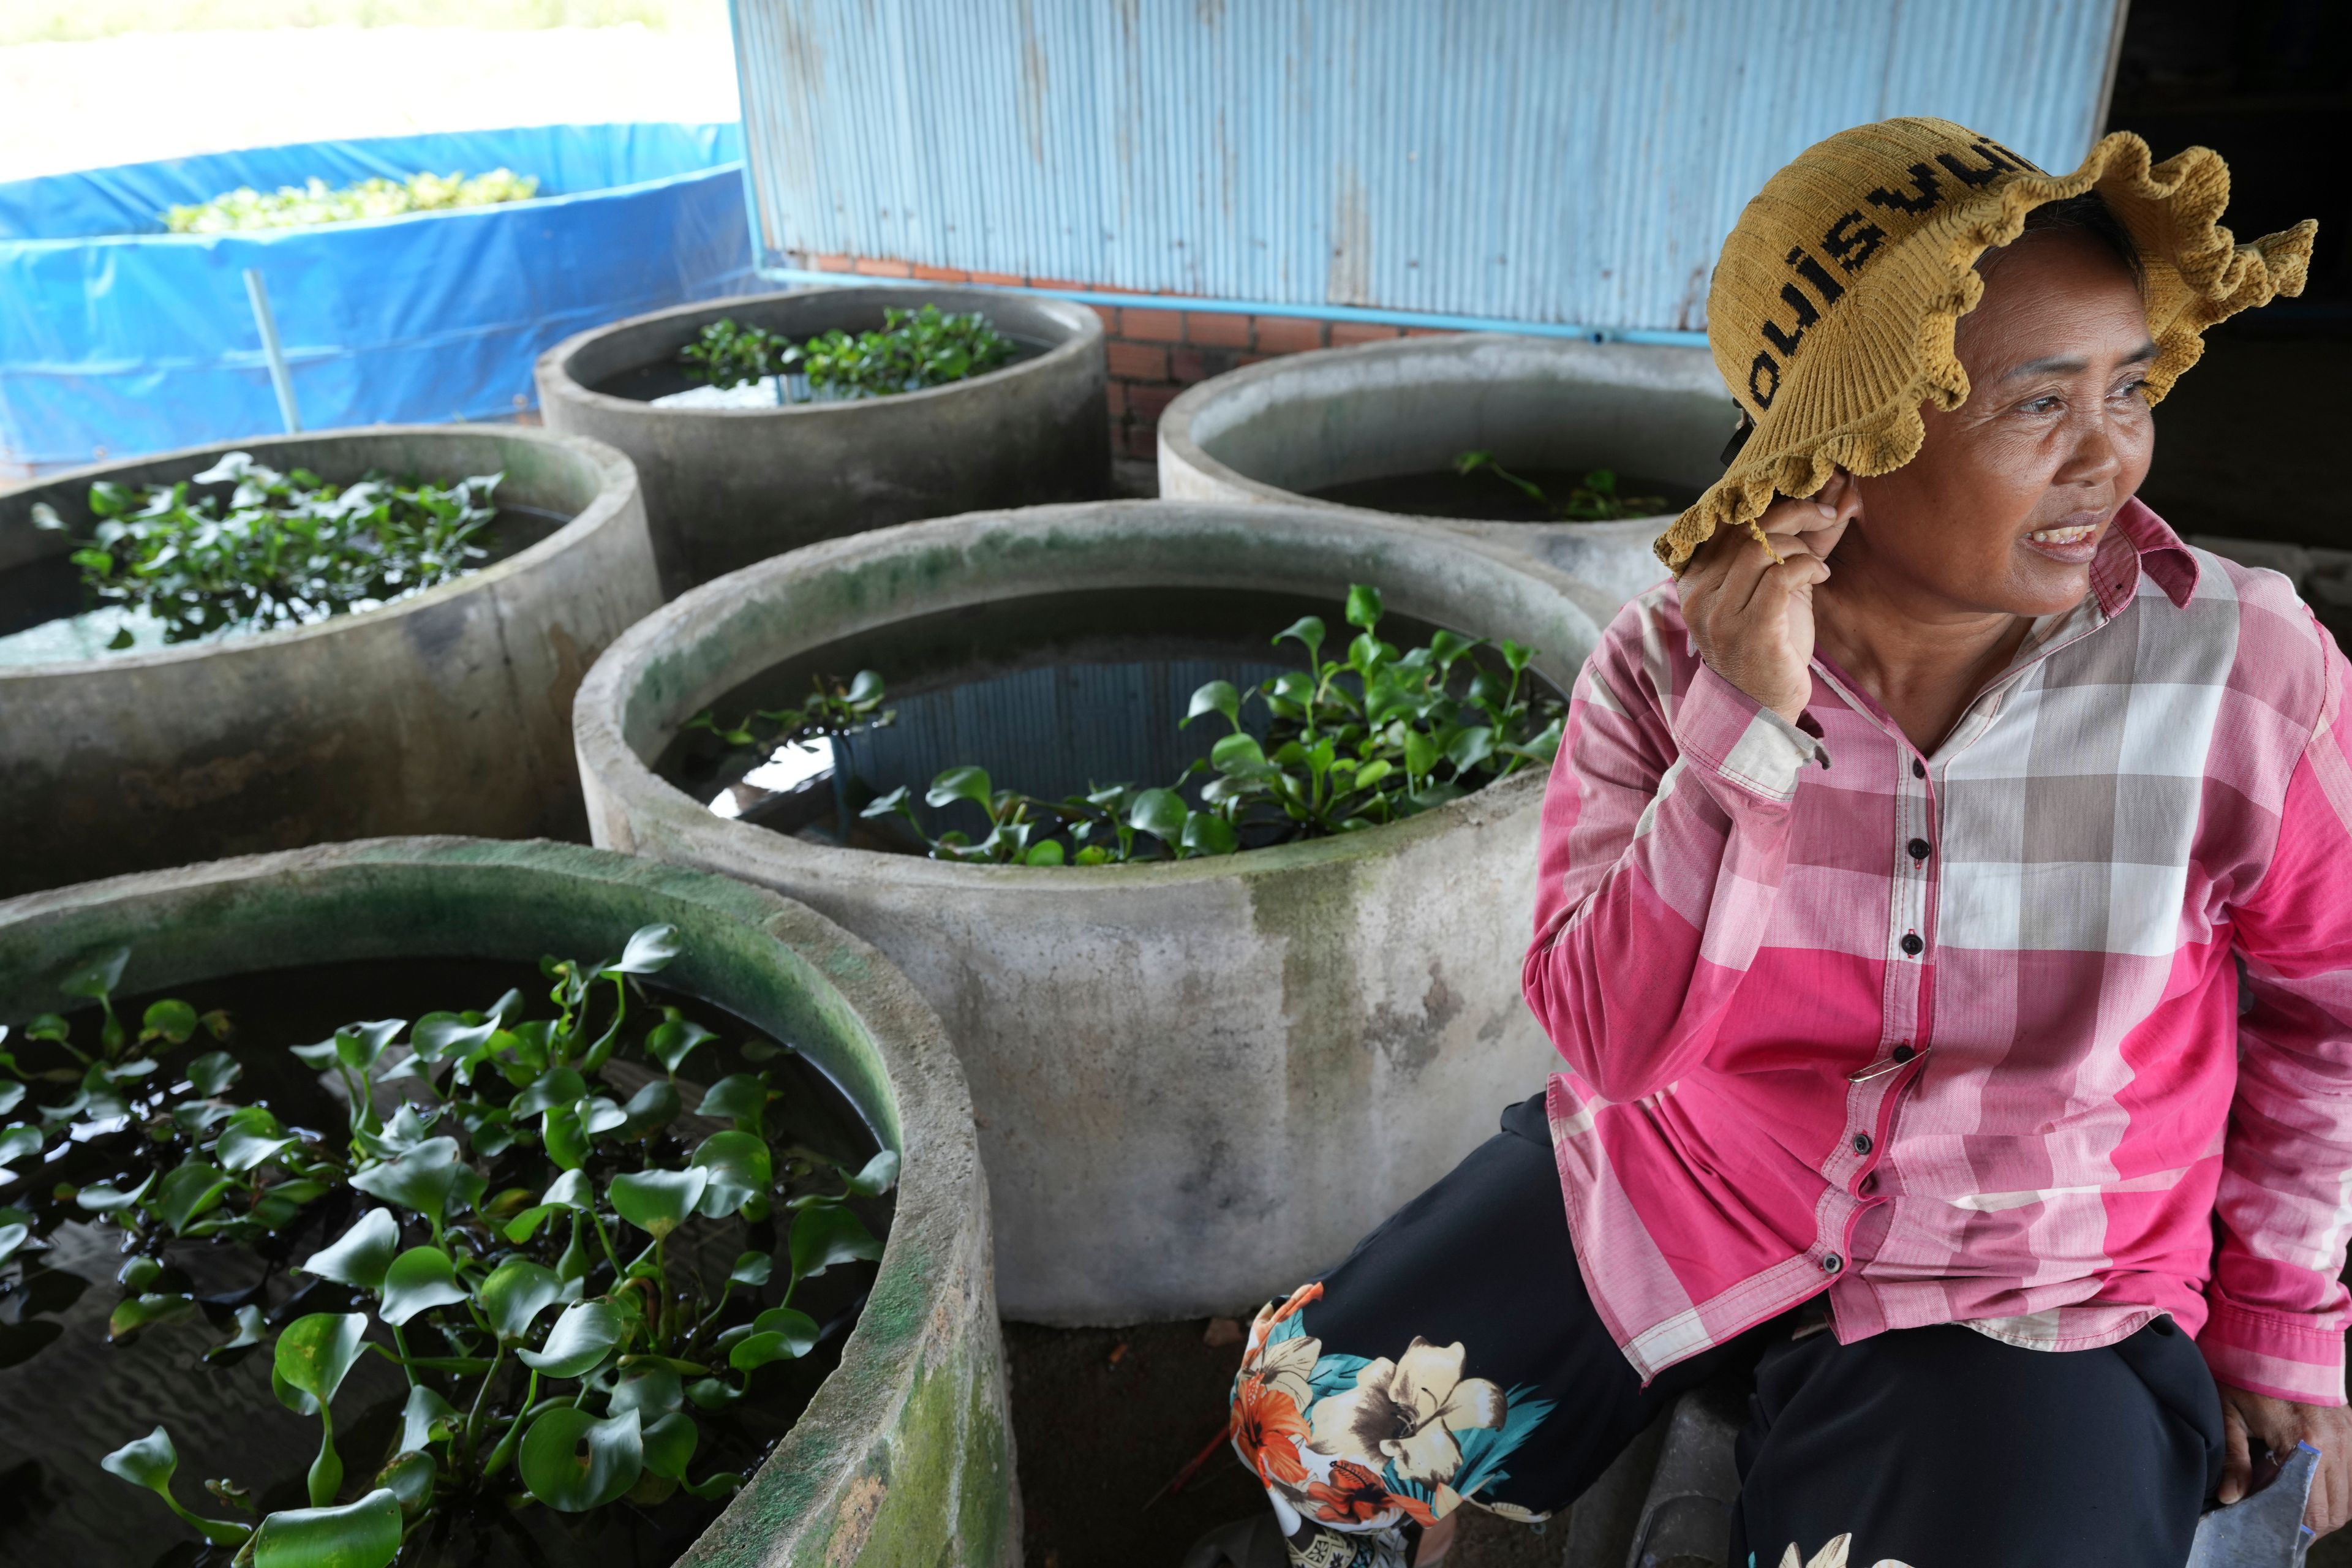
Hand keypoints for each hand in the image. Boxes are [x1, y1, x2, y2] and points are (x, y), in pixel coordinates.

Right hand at [1674, 472, 1860, 723]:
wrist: (1759, 708)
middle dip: (1793, 512)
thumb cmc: (1766, 646)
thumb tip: (1826, 498)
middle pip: (1745, 527)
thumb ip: (1784, 549)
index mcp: (1693, 580)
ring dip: (1801, 543)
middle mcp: (1698, 594)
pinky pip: (1780, 575)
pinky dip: (1807, 565)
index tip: (1809, 499)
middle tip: (1825, 515)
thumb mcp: (1768, 592)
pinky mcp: (1749, 630)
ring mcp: (1720, 614)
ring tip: (1817, 560)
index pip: (1727, 521)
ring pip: (1761, 546)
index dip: (1770, 501)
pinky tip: (1820, 574)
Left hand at [2217, 1382, 2351, 1535]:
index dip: (2295, 1527)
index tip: (2276, 1531)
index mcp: (2303, 1440)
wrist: (2276, 1338)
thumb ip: (2234, 1459)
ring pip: (2349, 1498)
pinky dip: (2336, 1489)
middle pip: (2336, 1510)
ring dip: (2326, 1508)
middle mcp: (2334, 1443)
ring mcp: (2349, 1436)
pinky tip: (2311, 1486)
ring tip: (2295, 1507)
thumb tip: (2231, 1498)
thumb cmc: (2246, 1375)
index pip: (2311, 1507)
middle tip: (2283, 1524)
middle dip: (2311, 1524)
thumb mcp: (2229, 1415)